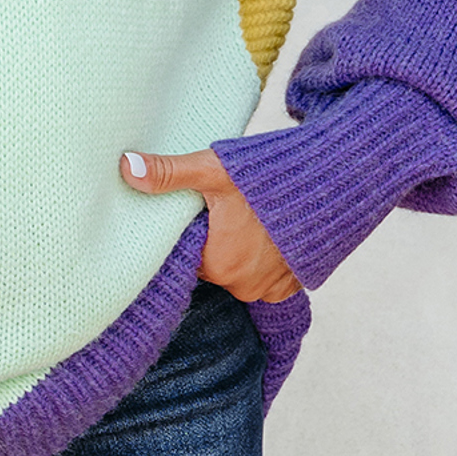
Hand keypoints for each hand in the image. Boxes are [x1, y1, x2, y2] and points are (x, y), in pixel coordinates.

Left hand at [120, 146, 300, 302]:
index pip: (188, 251)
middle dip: (215, 237)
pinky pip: (267, 276)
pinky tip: (266, 231)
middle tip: (225, 206)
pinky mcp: (293, 283)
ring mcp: (271, 288)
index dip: (191, 228)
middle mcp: (243, 285)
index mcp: (216, 264)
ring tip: (246, 215)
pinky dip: (264, 257)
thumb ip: (168, 173)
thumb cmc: (267, 177)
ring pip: (239, 268)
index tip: (199, 208)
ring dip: (240, 247)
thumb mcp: (212, 170)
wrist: (330, 183)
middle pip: (213, 260)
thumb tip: (125, 167)